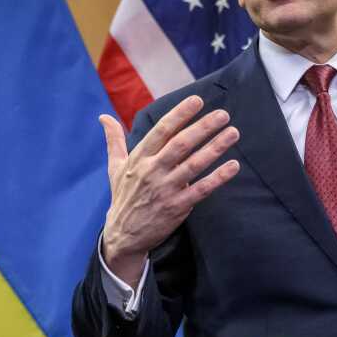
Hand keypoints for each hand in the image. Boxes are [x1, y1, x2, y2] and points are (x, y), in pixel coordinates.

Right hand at [100, 96, 240, 287]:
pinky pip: (201, 189)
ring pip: (194, 165)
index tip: (197, 100)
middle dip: (203, 127)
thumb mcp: (115, 167)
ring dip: (215, 148)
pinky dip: (218, 177)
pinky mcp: (177, 206)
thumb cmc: (123, 196)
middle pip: (181, 144)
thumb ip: (114, 140)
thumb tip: (103, 117)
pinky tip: (233, 166)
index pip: (161, 131)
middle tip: (223, 114)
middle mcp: (152, 171)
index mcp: (139, 158)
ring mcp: (165, 189)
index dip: (180, 114)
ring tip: (233, 133)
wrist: (123, 235)